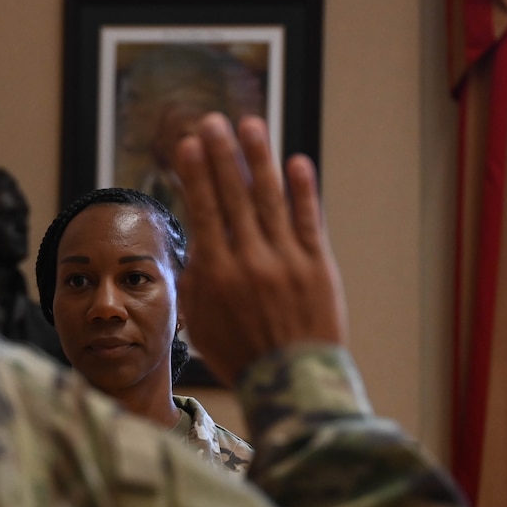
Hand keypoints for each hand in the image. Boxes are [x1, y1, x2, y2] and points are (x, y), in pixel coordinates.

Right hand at [172, 114, 347, 385]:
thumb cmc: (242, 358)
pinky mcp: (318, 266)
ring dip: (259, 159)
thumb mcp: (201, 325)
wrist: (293, 383)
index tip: (188, 146)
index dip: (197, 176)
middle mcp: (250, 261)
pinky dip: (303, 190)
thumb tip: (195, 249)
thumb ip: (194, 285)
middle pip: (234, 196)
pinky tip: (296, 162)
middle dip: (221, 155)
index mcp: (217, 275)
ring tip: (251, 126)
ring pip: (270, 199)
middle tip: (212, 122)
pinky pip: (309, 220)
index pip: (204, 212)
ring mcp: (287, 261)